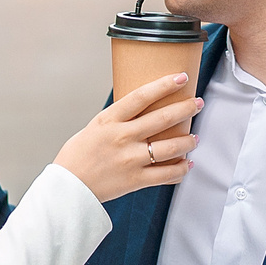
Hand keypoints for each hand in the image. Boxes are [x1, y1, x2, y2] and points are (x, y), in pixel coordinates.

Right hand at [51, 74, 201, 201]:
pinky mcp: (135, 180)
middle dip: (186, 108)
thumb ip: (119, 118)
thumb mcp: (96, 126)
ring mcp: (130, 159)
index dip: (164, 85)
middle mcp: (122, 137)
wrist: (68, 187)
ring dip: (189, 140)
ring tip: (195, 137)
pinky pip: (167, 174)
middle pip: (162, 118)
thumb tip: (143, 106)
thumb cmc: (79, 155)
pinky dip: (182, 168)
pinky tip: (188, 163)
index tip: (181, 78)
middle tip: (198, 102)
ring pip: (170, 147)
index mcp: (109, 120)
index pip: (142, 96)